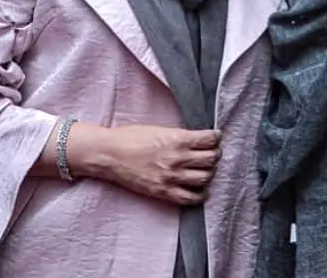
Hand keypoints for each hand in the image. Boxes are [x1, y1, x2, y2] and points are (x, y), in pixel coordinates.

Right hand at [89, 124, 221, 204]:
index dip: (216, 137)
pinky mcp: (163, 192)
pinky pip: (190, 198)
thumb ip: (180, 135)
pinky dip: (200, 194)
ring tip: (206, 169)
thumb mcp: (160, 129)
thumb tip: (197, 139)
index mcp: (177, 139)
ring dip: (210, 172)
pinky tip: (201, 189)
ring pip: (205, 178)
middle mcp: (177, 159)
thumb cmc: (132, 137)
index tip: (216, 137)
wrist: (110, 155)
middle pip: (211, 159)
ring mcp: (171, 177)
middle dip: (216, 154)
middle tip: (213, 152)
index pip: (209, 139)